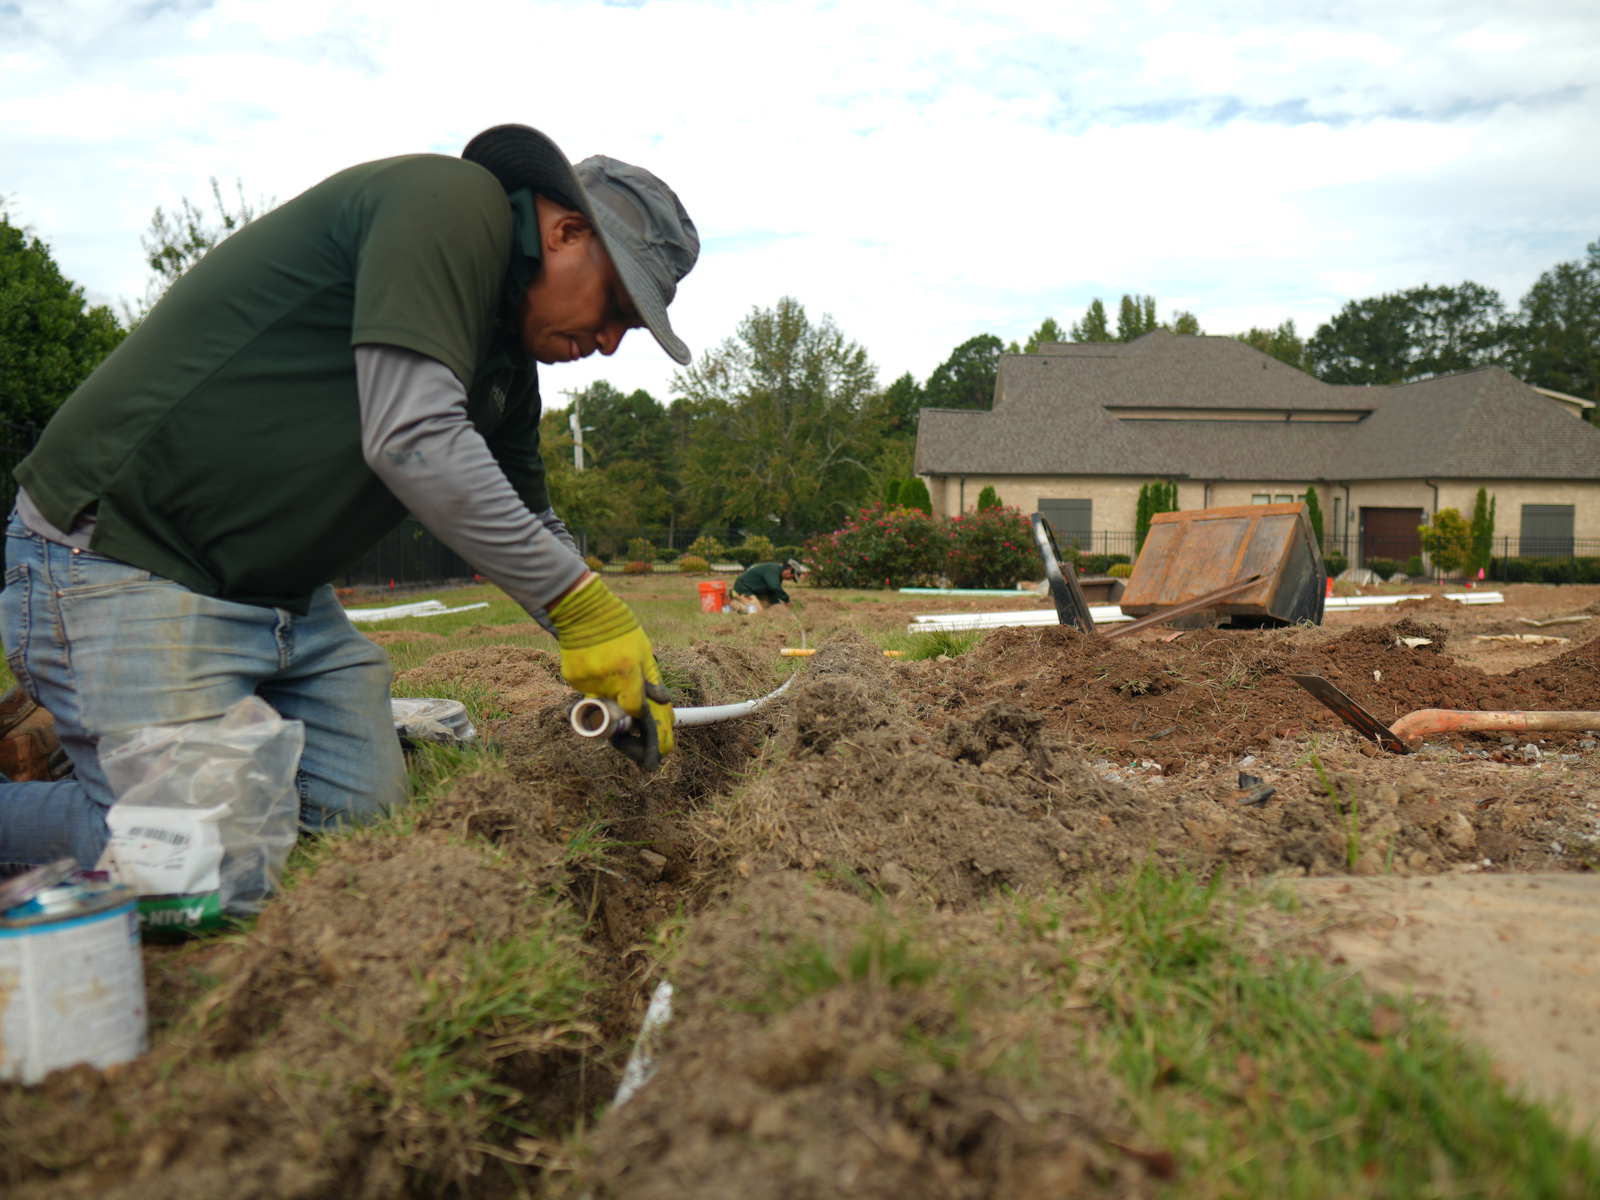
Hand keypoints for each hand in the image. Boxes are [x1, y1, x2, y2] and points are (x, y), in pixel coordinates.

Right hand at [548, 577, 673, 768]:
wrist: (584, 611)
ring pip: (601, 701)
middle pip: (617, 711)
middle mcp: (605, 682)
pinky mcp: (572, 679)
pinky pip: (587, 690)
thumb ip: (651, 680)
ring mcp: (585, 682)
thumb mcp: (643, 651)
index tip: (648, 725)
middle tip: (629, 710)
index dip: (642, 718)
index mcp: (626, 674)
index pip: (635, 710)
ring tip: (609, 668)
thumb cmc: (620, 628)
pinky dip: (594, 683)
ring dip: (609, 693)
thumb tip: (663, 702)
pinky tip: (596, 663)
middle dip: (624, 712)